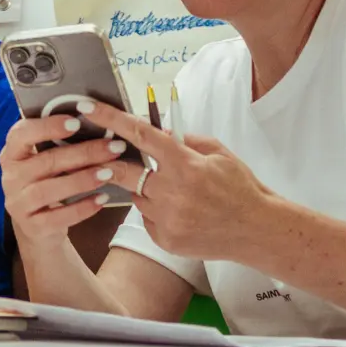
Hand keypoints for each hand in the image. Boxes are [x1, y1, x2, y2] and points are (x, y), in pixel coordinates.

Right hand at [0, 113, 128, 242]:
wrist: (37, 225)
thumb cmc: (47, 182)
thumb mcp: (44, 161)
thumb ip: (58, 144)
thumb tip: (96, 122)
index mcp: (12, 153)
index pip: (20, 134)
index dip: (47, 127)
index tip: (76, 122)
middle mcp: (10, 177)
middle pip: (45, 162)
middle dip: (83, 153)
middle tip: (113, 147)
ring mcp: (18, 203)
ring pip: (49, 190)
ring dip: (82, 180)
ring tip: (109, 173)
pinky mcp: (31, 226)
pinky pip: (57, 217)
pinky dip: (82, 208)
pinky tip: (102, 199)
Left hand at [79, 100, 279, 262]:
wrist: (258, 230)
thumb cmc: (241, 188)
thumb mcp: (219, 153)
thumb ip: (185, 141)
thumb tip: (157, 133)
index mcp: (185, 164)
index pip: (140, 134)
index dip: (110, 119)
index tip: (87, 108)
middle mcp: (171, 191)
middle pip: (123, 171)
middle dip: (111, 163)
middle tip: (108, 157)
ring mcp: (166, 218)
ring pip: (136, 196)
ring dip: (145, 190)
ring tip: (176, 194)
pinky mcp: (165, 239)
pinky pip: (146, 218)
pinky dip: (156, 212)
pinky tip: (181, 213)